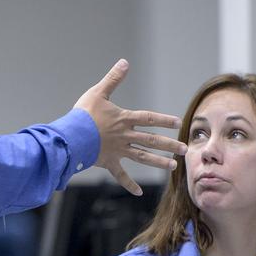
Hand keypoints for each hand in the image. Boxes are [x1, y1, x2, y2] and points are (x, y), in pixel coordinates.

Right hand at [76, 60, 184, 195]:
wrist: (70, 136)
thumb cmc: (83, 114)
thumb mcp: (98, 93)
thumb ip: (113, 79)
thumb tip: (125, 62)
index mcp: (124, 119)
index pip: (148, 119)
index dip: (164, 120)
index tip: (179, 123)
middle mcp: (125, 136)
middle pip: (151, 140)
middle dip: (169, 145)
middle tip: (185, 150)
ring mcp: (118, 150)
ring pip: (142, 157)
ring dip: (158, 162)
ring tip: (173, 166)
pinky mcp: (108, 162)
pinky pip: (120, 175)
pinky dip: (129, 184)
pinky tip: (139, 192)